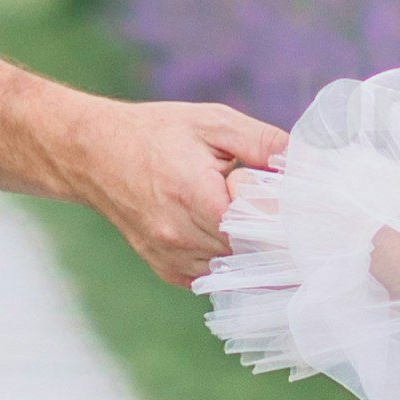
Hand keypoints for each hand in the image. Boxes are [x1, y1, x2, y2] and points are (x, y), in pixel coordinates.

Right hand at [67, 92, 284, 285]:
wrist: (93, 155)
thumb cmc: (155, 133)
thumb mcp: (213, 122)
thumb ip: (262, 142)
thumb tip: (306, 165)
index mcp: (197, 196)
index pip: (262, 228)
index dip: (285, 218)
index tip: (299, 205)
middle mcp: (181, 236)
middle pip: (252, 252)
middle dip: (272, 234)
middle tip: (280, 211)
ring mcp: (172, 258)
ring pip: (236, 269)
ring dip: (250, 250)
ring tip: (249, 218)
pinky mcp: (167, 270)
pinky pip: (214, 277)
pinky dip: (228, 261)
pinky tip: (228, 235)